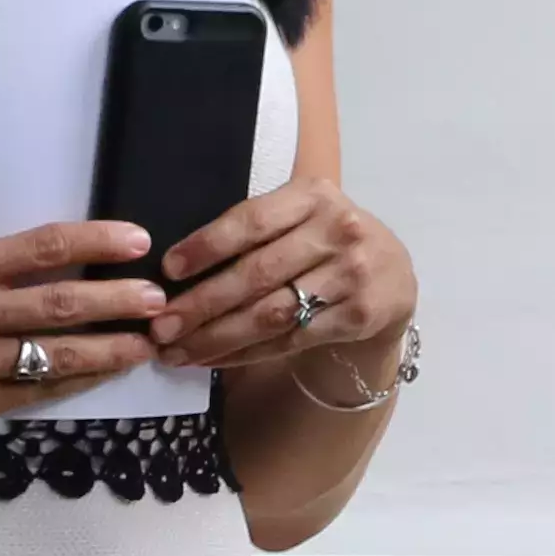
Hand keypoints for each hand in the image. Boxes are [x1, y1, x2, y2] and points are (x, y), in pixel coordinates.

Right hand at [0, 222, 173, 435]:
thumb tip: (58, 263)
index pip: (42, 249)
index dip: (96, 243)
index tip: (137, 241)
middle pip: (62, 304)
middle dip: (120, 302)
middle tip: (160, 297)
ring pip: (59, 355)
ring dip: (112, 348)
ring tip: (149, 340)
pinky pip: (40, 393)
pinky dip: (79, 382)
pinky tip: (106, 372)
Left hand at [150, 175, 414, 380]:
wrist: (393, 278)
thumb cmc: (327, 243)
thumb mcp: (302, 217)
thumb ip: (256, 230)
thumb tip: (177, 268)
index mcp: (313, 196)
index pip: (252, 220)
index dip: (207, 245)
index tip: (168, 269)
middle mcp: (337, 231)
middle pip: (257, 273)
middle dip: (201, 303)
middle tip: (161, 326)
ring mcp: (352, 274)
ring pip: (271, 313)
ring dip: (218, 337)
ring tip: (177, 351)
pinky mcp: (359, 315)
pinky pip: (290, 339)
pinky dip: (247, 353)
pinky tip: (215, 359)